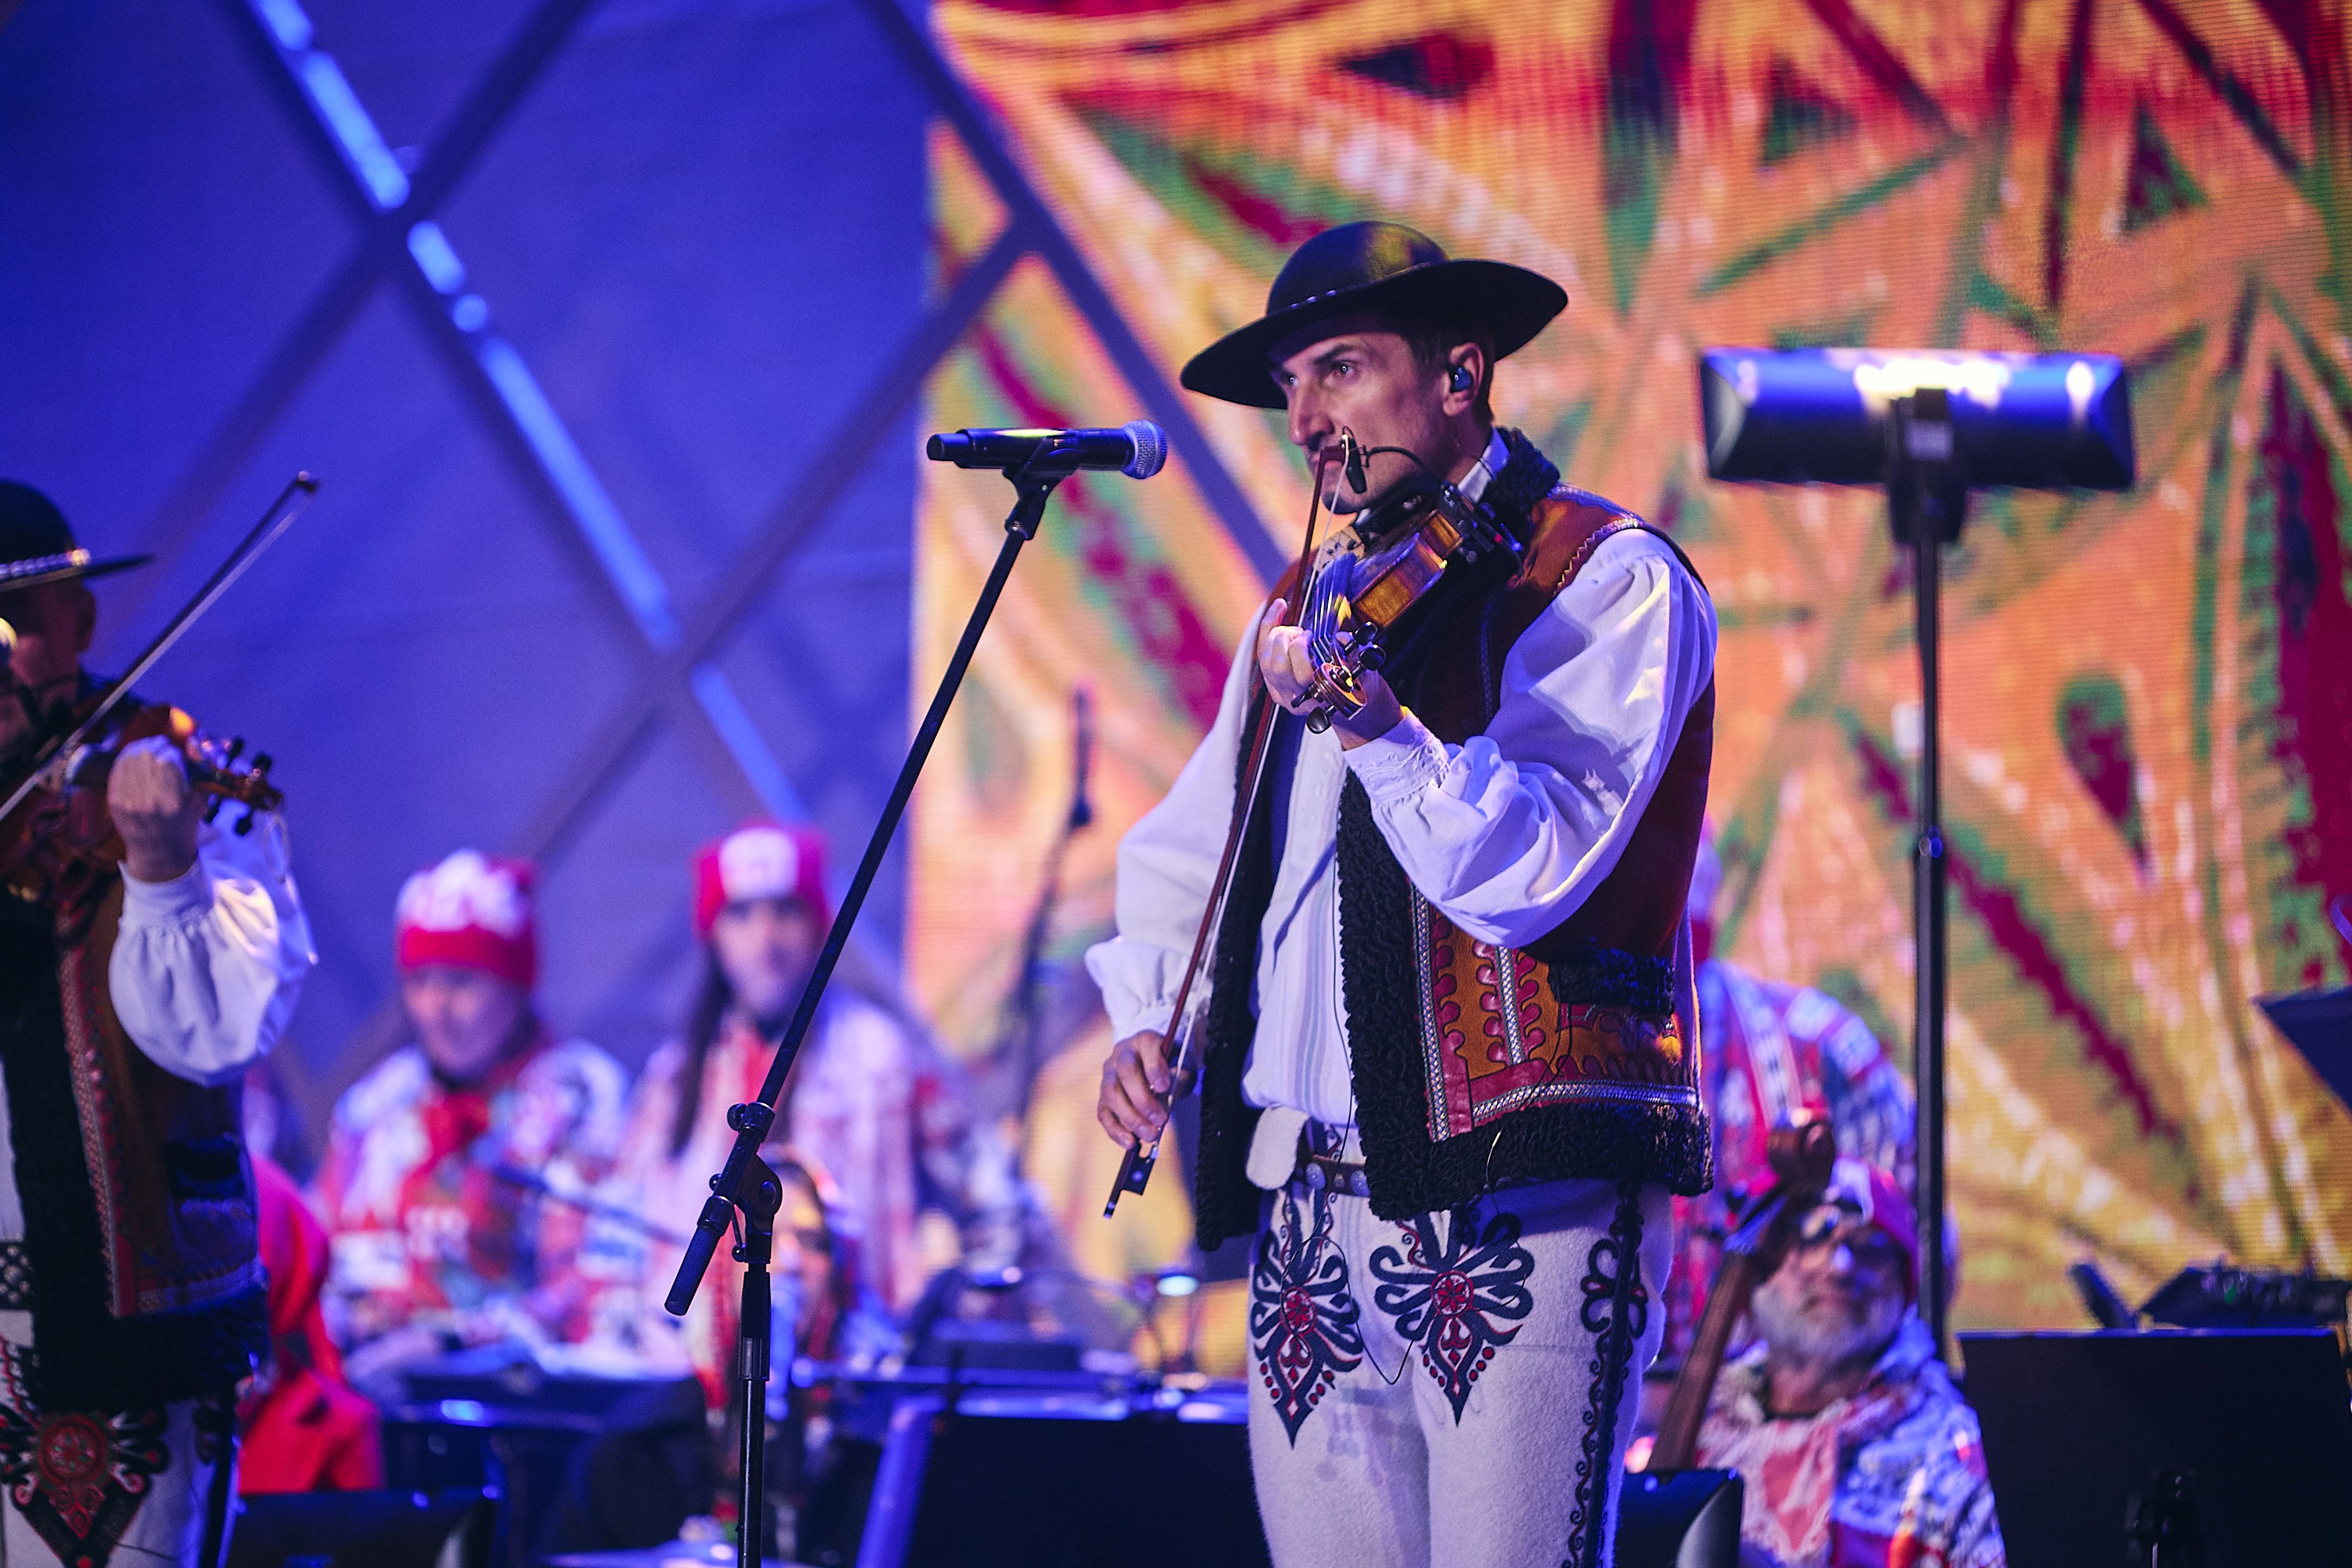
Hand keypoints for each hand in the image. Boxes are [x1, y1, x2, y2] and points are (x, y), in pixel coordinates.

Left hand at [108, 736, 201, 883]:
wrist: (159, 853)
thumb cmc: (183, 825)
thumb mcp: (199, 800)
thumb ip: (199, 770)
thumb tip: (193, 743)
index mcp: (172, 802)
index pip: (168, 760)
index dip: (173, 752)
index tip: (177, 755)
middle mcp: (147, 802)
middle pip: (147, 756)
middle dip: (156, 746)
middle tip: (163, 745)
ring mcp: (128, 802)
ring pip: (130, 759)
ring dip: (141, 748)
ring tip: (150, 747)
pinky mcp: (114, 801)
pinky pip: (117, 770)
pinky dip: (126, 758)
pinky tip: (135, 756)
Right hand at [1096, 1029, 1193, 1148]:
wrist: (1157, 1067)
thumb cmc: (1174, 1066)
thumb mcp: (1185, 1067)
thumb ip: (1180, 1079)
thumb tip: (1164, 1105)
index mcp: (1145, 1039)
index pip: (1147, 1046)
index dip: (1154, 1068)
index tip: (1164, 1087)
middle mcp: (1122, 1053)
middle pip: (1125, 1073)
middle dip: (1143, 1099)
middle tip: (1161, 1120)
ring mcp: (1109, 1073)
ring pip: (1110, 1093)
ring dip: (1130, 1117)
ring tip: (1150, 1135)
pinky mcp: (1103, 1095)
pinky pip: (1103, 1112)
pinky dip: (1115, 1129)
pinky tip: (1130, 1143)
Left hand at [1255, 598, 1402, 748]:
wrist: (1348, 702)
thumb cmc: (1357, 687)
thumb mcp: (1364, 672)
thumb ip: (1356, 654)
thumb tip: (1340, 637)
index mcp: (1319, 698)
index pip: (1301, 676)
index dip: (1301, 650)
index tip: (1312, 637)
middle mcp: (1296, 699)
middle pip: (1277, 667)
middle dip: (1287, 640)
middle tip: (1303, 633)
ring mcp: (1280, 692)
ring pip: (1265, 660)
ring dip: (1277, 635)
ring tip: (1296, 631)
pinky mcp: (1272, 682)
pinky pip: (1262, 652)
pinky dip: (1268, 626)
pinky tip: (1279, 607)